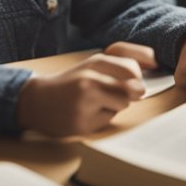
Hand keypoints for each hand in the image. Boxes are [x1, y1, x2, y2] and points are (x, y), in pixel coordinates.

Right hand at [16, 49, 148, 136]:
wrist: (36, 101)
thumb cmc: (70, 83)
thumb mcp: (93, 67)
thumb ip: (121, 68)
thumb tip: (149, 73)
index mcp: (95, 63)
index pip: (132, 69)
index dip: (137, 78)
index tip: (131, 82)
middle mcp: (90, 79)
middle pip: (132, 89)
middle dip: (129, 93)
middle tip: (109, 93)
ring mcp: (85, 102)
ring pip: (122, 105)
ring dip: (114, 106)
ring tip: (94, 103)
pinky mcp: (82, 122)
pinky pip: (107, 121)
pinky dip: (101, 119)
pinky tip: (85, 114)